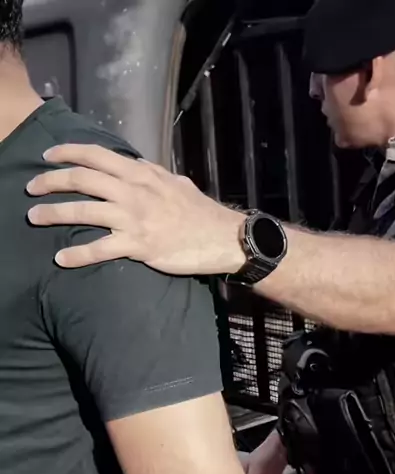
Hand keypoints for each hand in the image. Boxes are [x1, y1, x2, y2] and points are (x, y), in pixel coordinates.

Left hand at [27, 144, 245, 273]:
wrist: (222, 238)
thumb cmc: (199, 212)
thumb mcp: (173, 182)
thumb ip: (149, 174)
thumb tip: (132, 165)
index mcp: (140, 173)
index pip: (96, 155)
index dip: (67, 152)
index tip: (48, 156)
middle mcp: (133, 191)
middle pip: (82, 179)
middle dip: (50, 181)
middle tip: (32, 187)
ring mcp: (134, 218)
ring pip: (84, 211)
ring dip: (54, 214)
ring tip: (34, 218)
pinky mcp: (138, 245)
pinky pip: (100, 249)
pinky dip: (77, 255)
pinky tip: (61, 259)